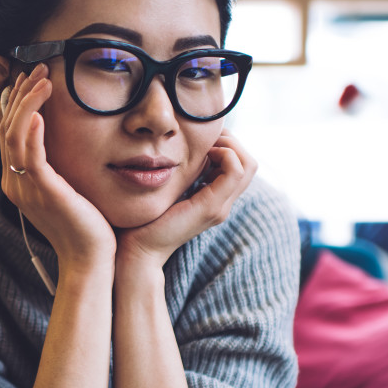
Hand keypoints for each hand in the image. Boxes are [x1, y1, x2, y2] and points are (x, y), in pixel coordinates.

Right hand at [0, 64, 115, 270]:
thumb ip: (58, 166)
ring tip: (44, 79)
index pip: (8, 131)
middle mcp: (14, 182)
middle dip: (21, 93)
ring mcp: (24, 187)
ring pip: (14, 134)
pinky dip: (31, 128)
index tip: (34, 77)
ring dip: (28, 102)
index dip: (18, 101)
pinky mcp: (42, 191)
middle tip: (38, 67)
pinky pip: (29, 154)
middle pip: (6, 127)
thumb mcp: (68, 188)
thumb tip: (65, 141)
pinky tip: (41, 110)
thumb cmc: (86, 225)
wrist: (90, 259)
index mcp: (17, 181)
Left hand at [116, 129, 256, 268]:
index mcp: (214, 200)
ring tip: (205, 146)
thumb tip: (183, 149)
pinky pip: (234, 172)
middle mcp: (222, 204)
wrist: (138, 250)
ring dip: (229, 145)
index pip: (240, 165)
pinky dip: (224, 154)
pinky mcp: (210, 208)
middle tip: (206, 137)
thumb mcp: (168, 189)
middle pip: (249, 163)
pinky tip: (202, 155)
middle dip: (231, 141)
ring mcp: (220, 207)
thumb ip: (181, 174)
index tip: (202, 139)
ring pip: (248, 165)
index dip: (226, 144)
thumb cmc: (145, 219)